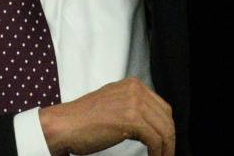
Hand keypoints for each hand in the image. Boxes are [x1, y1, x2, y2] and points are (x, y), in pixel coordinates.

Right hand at [38, 77, 175, 155]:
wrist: (64, 125)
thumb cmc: (82, 120)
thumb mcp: (113, 104)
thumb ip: (131, 107)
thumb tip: (149, 123)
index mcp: (132, 85)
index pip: (161, 107)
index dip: (166, 127)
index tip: (165, 141)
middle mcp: (135, 90)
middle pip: (166, 117)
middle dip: (169, 138)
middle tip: (167, 153)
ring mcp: (134, 103)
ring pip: (164, 129)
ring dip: (166, 148)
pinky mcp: (131, 119)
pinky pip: (156, 139)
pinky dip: (158, 152)